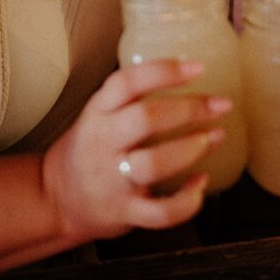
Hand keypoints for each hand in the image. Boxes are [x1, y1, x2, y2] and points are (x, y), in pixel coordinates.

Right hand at [42, 59, 230, 241]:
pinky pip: (160, 212)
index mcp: (99, 111)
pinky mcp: (125, 211)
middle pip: (146, 119)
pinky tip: (201, 184)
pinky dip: (187, 201)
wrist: (58, 197)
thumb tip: (187, 73)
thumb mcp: (101, 112)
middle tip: (220, 105)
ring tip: (214, 137)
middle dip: (189, 109)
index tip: (197, 67)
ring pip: (153, 163)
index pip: (127, 83)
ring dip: (189, 149)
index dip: (163, 71)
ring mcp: (113, 179)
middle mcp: (104, 141)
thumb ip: (133, 96)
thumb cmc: (92, 147)